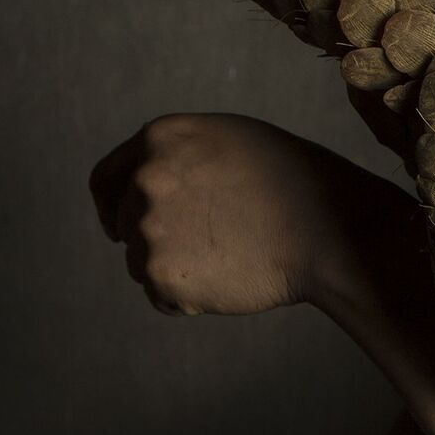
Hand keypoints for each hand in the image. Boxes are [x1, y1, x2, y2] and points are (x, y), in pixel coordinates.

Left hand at [88, 113, 420, 315]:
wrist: (330, 230)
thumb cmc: (295, 183)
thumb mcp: (230, 142)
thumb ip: (179, 155)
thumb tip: (141, 184)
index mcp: (160, 137)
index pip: (104, 179)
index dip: (111, 205)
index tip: (119, 227)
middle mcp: (146, 179)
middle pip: (127, 225)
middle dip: (158, 238)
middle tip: (211, 245)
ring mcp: (151, 229)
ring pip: (142, 263)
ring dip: (175, 268)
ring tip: (231, 259)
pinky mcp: (163, 277)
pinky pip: (161, 296)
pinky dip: (188, 297)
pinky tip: (230, 278)